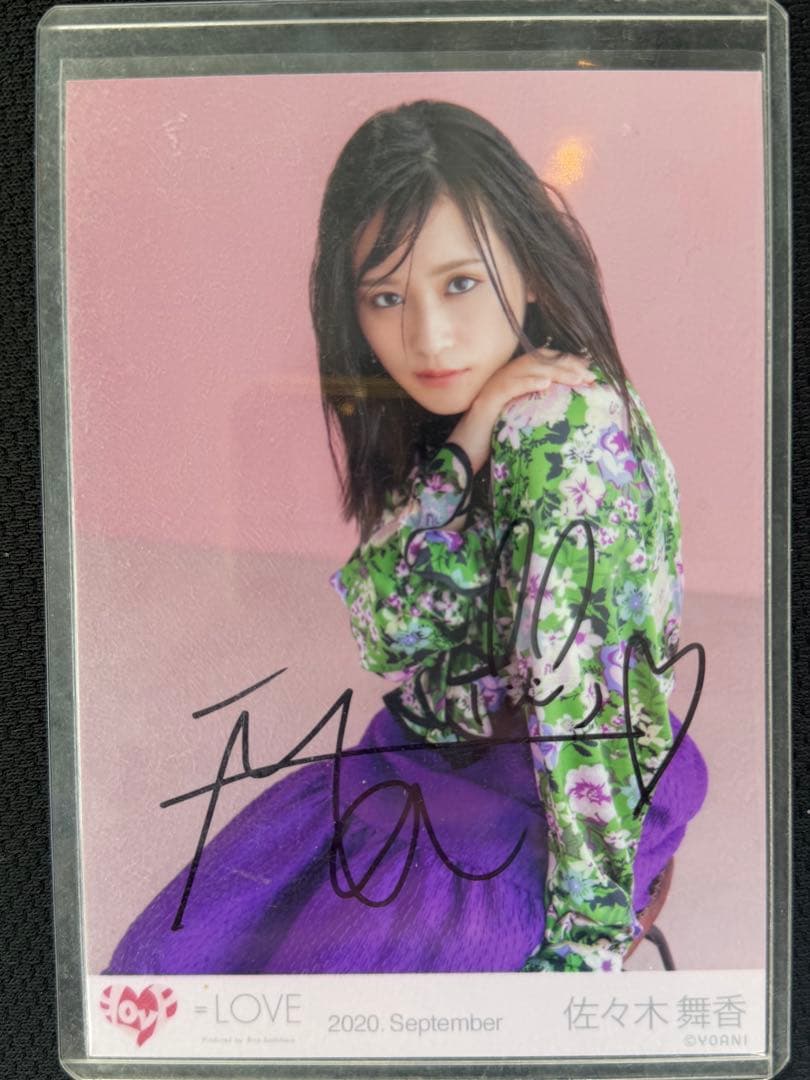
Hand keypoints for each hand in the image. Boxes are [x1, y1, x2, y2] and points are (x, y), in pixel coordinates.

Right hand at [450, 347, 594, 473]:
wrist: (463, 457)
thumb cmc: (493, 443)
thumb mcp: (522, 423)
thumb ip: (538, 410)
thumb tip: (568, 408)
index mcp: (512, 380)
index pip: (542, 360)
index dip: (566, 362)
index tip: (589, 372)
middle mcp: (503, 378)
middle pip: (538, 361)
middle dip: (567, 365)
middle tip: (590, 376)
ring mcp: (493, 387)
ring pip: (527, 370)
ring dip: (555, 372)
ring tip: (577, 379)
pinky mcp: (486, 401)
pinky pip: (509, 387)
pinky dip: (528, 383)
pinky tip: (546, 385)